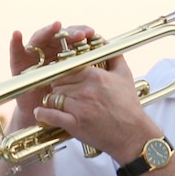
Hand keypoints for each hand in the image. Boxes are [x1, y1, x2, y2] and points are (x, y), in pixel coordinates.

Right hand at [7, 22, 96, 125]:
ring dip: (48, 31)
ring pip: (40, 38)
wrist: (52, 117)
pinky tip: (17, 34)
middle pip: (58, 36)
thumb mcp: (86, 85)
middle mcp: (51, 51)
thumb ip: (98, 69)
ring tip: (57, 26)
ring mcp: (35, 56)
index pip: (75, 38)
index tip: (93, 34)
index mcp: (67, 53)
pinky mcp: (19, 64)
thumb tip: (115, 53)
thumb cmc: (73, 100)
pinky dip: (15, 43)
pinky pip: (16, 51)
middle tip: (79, 34)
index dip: (83, 34)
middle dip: (69, 32)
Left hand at [33, 48, 156, 163]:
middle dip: (57, 87)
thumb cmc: (129, 106)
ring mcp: (79, 107)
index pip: (67, 68)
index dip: (63, 73)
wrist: (133, 134)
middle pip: (57, 82)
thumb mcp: (125, 76)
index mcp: (95, 75)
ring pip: (52, 97)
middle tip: (59, 92)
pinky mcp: (74, 124)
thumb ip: (113, 55)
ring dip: (51, 100)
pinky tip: (41, 113)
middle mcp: (86, 89)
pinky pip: (50, 115)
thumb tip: (103, 40)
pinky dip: (42, 114)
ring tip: (53, 103)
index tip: (62, 78)